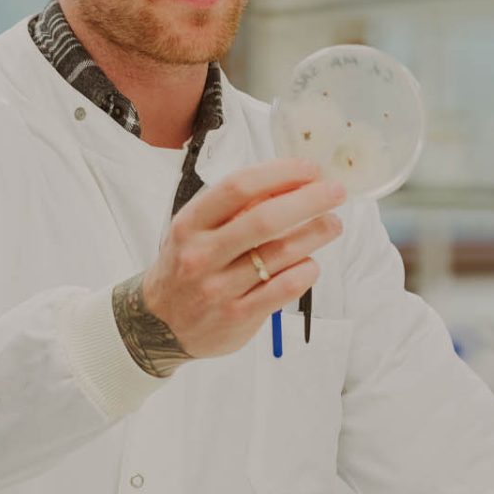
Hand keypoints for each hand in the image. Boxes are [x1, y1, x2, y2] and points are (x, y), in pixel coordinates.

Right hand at [113, 159, 343, 377]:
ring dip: (315, 234)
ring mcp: (219, 288)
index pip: (238, 188)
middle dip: (309, 201)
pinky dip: (305, 272)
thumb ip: (235, 209)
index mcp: (190, 224)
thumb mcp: (196, 230)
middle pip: (265, 219)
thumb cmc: (186, 266)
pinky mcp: (238, 316)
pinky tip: (311, 264)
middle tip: (336, 192)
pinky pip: (283, 288)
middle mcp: (202, 254)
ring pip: (280, 254)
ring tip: (332, 224)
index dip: (279, 173)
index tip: (309, 169)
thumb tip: (290, 185)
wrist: (158, 324)